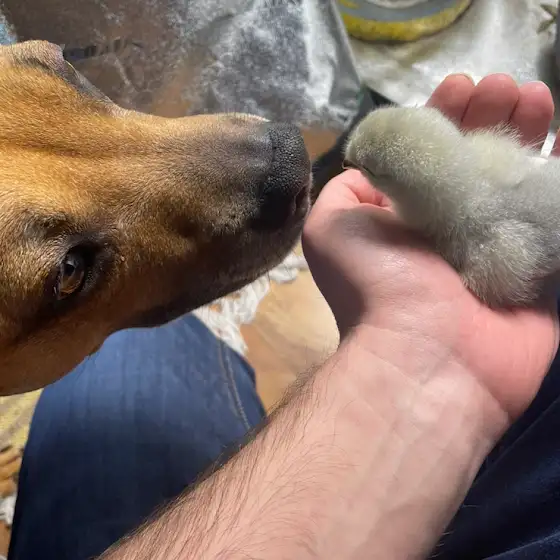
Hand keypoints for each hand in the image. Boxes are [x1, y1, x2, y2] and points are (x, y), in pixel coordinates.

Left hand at [303, 74, 558, 425]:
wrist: (428, 358)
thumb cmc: (379, 285)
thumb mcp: (332, 227)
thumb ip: (345, 190)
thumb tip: (371, 165)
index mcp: (406, 214)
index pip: (428, 152)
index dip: (443, 116)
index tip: (458, 87)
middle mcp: (450, 225)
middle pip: (476, 157)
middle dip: (489, 114)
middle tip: (501, 87)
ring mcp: (497, 243)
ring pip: (517, 176)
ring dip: (528, 130)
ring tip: (534, 96)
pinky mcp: (539, 264)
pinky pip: (554, 211)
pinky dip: (559, 175)